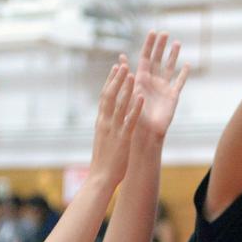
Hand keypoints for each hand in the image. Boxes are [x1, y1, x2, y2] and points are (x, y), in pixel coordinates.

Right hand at [90, 64, 144, 181]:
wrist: (100, 177)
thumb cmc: (103, 161)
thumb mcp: (103, 140)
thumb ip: (105, 127)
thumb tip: (107, 118)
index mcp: (100, 122)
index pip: (104, 97)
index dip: (110, 82)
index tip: (115, 68)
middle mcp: (105, 122)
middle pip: (110, 96)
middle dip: (117, 79)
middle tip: (123, 64)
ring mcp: (113, 129)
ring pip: (119, 104)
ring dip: (126, 88)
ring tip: (132, 73)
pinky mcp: (122, 138)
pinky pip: (129, 120)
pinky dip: (135, 107)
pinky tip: (141, 96)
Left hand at [121, 31, 188, 140]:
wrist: (145, 132)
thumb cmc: (133, 114)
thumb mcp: (129, 91)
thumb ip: (128, 73)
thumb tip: (121, 57)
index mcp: (141, 78)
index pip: (146, 57)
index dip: (149, 45)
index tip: (153, 32)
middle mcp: (152, 81)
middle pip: (158, 59)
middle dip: (161, 46)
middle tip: (165, 32)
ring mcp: (163, 88)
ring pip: (169, 68)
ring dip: (172, 56)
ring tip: (176, 43)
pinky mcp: (173, 96)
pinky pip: (179, 82)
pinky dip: (184, 74)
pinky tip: (188, 65)